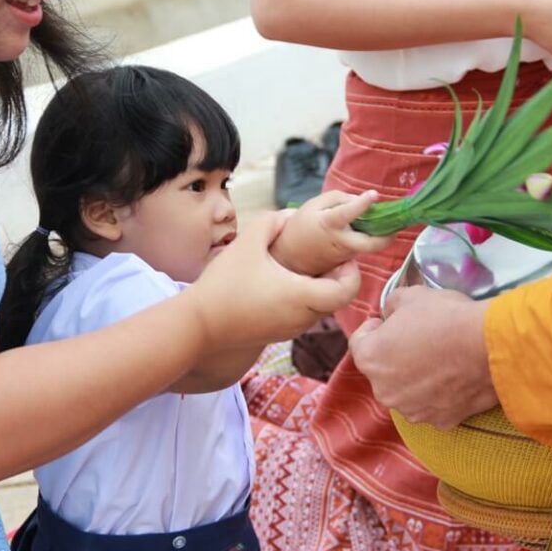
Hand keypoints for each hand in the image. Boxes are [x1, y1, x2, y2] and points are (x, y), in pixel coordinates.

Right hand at [193, 211, 361, 347]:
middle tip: (328, 260)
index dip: (352, 274)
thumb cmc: (223, 284)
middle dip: (338, 279)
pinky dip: (306, 301)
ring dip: (322, 290)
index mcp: (300, 296)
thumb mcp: (248, 242)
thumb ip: (273, 221)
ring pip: (322, 310)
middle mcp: (302, 318)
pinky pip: (305, 317)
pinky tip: (286, 283)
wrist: (199, 325)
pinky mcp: (280, 335)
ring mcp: (291, 330)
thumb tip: (291, 216)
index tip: (342, 258)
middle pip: (338, 301)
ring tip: (306, 269)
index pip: (346, 291)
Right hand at [270, 190, 392, 276]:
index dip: (362, 204)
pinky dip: (368, 237)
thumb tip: (360, 200)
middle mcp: (342, 241)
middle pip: (373, 244)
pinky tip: (367, 228)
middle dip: (389, 236)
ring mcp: (346, 254)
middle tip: (396, 224)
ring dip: (379, 233)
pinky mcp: (348, 260)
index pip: (347, 213)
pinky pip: (362, 247)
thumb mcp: (314, 205)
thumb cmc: (302, 227)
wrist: (290, 257)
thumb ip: (338, 197)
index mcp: (330, 224)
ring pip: (369, 244)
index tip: (373, 194)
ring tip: (382, 220)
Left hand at [349, 286, 498, 429]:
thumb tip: (391, 312)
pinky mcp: (441, 421)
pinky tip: (456, 377)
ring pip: (408, 392)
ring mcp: (412, 410)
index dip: (374, 328)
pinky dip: (441, 395)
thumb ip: (392, 305)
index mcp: (370, 359)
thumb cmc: (446, 318)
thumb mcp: (412, 296)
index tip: (389, 322)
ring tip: (441, 359)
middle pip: (383, 371)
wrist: (490, 347)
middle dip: (395, 356)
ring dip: (417, 378)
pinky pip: (434, 406)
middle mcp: (384, 392)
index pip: (359, 342)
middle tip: (420, 339)